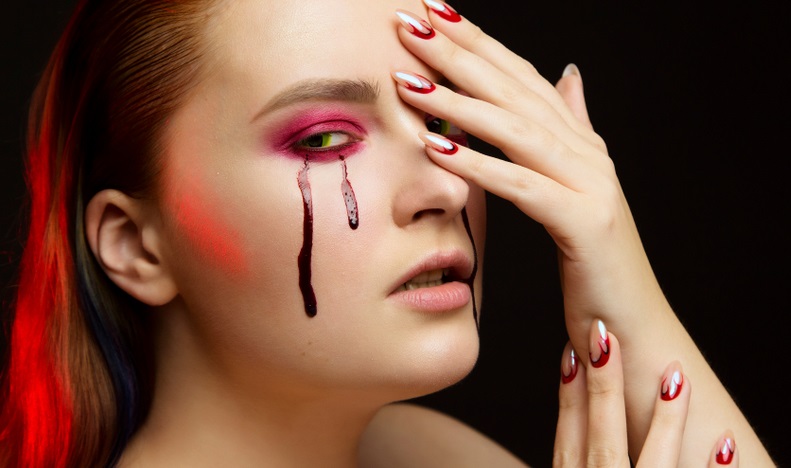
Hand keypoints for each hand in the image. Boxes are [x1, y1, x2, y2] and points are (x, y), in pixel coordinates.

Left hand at [392, 5, 769, 464]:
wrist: (631, 325)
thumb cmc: (593, 263)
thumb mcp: (575, 188)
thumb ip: (571, 130)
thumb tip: (568, 75)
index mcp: (579, 142)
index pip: (519, 77)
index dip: (476, 42)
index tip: (428, 15)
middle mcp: (587, 153)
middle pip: (514, 90)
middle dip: (459, 54)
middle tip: (407, 25)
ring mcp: (590, 185)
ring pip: (516, 130)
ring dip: (459, 102)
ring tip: (408, 81)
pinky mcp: (584, 223)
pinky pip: (524, 187)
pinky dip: (481, 165)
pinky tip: (438, 147)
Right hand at [554, 320, 736, 466]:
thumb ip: (578, 465)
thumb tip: (578, 431)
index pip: (568, 441)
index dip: (569, 396)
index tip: (571, 352)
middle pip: (603, 440)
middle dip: (605, 387)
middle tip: (607, 337)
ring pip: (654, 462)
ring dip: (666, 420)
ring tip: (675, 376)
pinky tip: (726, 442)